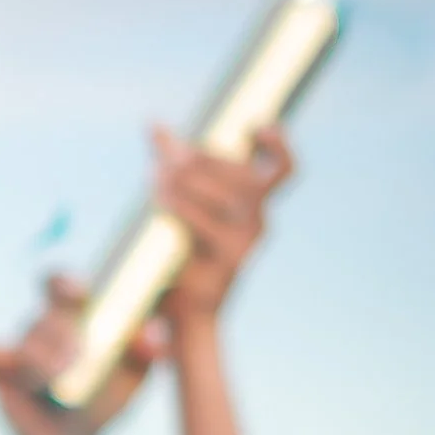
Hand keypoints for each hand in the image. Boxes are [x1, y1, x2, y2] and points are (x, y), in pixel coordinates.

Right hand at [0, 270, 162, 434]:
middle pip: (46, 316)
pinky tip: (15, 378)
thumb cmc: (103, 401)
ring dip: (42, 367)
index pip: (63, 286)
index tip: (76, 293)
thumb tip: (154, 334)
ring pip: (26, 343)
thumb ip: (145, 353)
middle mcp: (44, 325)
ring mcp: (17, 343)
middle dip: (61, 337)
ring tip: (54, 390)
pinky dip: (0, 360)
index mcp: (76, 316)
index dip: (65, 284)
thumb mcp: (132, 379)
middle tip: (72, 362)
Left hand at [155, 125, 290, 326]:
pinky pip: (205, 221)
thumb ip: (172, 161)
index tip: (257, 126)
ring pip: (222, 193)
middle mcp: (259, 219)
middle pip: (239, 172)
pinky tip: (160, 202)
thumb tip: (153, 122)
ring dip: (183, 180)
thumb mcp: (179, 200)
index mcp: (253, 202)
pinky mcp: (231, 259)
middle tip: (163, 156)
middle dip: (198, 158)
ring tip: (153, 178)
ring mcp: (248, 240)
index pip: (282, 169)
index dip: (277, 145)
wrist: (183, 311)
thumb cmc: (179, 251)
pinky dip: (180, 206)